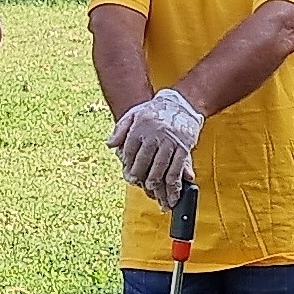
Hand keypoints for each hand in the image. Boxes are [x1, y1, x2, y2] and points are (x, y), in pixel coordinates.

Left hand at [109, 89, 204, 207]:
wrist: (181, 103)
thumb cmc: (155, 111)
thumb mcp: (134, 114)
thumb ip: (120, 129)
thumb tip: (110, 145)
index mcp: (140, 127)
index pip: (129, 149)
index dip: (126, 163)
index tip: (126, 172)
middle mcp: (155, 134)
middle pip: (144, 159)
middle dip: (138, 173)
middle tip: (135, 182)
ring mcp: (170, 141)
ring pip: (160, 165)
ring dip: (155, 179)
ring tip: (151, 188)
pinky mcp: (184, 147)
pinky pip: (178, 166)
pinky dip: (174, 181)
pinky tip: (171, 189)